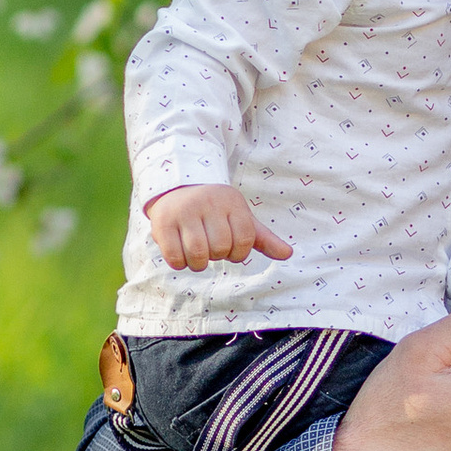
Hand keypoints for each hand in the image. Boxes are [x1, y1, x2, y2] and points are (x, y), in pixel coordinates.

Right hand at [146, 182, 291, 270]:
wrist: (177, 187)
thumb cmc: (215, 210)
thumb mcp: (240, 218)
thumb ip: (263, 238)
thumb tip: (288, 254)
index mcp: (231, 202)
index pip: (244, 240)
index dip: (238, 253)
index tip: (229, 246)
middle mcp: (207, 203)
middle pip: (221, 249)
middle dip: (217, 256)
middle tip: (209, 246)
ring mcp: (183, 211)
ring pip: (198, 255)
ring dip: (198, 263)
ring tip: (196, 253)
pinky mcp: (162, 222)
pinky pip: (174, 257)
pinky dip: (179, 263)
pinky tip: (180, 253)